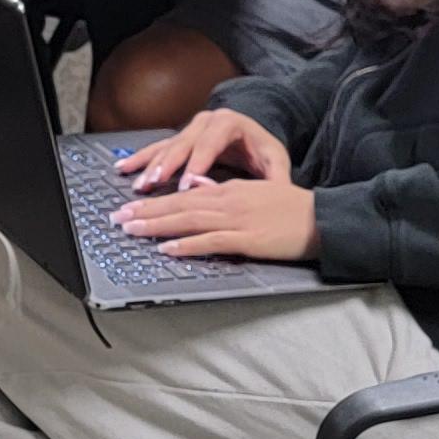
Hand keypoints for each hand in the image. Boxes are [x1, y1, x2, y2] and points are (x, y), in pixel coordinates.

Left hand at [112, 171, 319, 263]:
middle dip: (145, 211)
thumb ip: (227, 192)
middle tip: (117, 218)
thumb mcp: (256, 193)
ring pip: (187, 220)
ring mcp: (237, 219)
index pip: (184, 196)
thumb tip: (201, 191)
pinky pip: (210, 241)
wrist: (321, 218)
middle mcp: (228, 200)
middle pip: (178, 206)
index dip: (155, 201)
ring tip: (131, 230)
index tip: (131, 206)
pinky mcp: (247, 238)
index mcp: (229, 190)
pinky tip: (168, 249)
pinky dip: (186, 245)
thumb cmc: (291, 209)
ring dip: (156, 226)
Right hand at [113, 109, 292, 191]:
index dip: (197, 164)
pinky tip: (124, 169)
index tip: (186, 184)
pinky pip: (156, 148)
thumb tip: (274, 194)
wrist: (254, 135)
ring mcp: (189, 129)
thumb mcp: (275, 161)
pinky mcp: (179, 139)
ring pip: (166, 148)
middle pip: (183, 144)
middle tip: (153, 186)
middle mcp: (205, 122)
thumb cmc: (263, 150)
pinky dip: (141, 159)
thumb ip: (276, 178)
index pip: (211, 144)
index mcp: (230, 123)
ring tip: (139, 186)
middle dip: (166, 167)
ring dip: (150, 167)